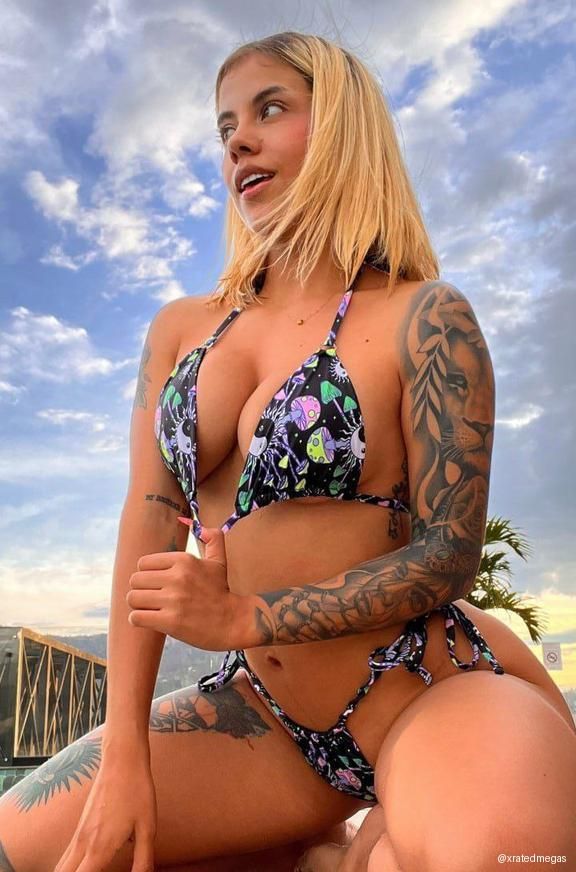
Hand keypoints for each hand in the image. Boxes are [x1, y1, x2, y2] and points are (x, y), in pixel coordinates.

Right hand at [54, 762, 156, 871]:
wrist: (122, 759)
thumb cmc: (137, 791)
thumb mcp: (148, 827)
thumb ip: (143, 860)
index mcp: (99, 848)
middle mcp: (83, 844)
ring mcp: (79, 834)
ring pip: (61, 867)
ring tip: (89, 871)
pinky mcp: (80, 826)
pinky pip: (67, 855)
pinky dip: (68, 867)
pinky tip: (84, 866)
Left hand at [126, 526, 251, 649]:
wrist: (233, 621)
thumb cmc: (221, 591)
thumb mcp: (218, 561)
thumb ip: (213, 538)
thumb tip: (202, 528)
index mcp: (184, 560)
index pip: (143, 563)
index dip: (147, 574)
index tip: (158, 583)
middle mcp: (178, 577)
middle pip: (135, 580)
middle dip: (141, 590)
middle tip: (152, 597)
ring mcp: (173, 600)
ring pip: (133, 598)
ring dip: (139, 605)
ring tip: (150, 608)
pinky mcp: (170, 622)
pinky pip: (136, 617)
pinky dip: (139, 620)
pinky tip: (151, 620)